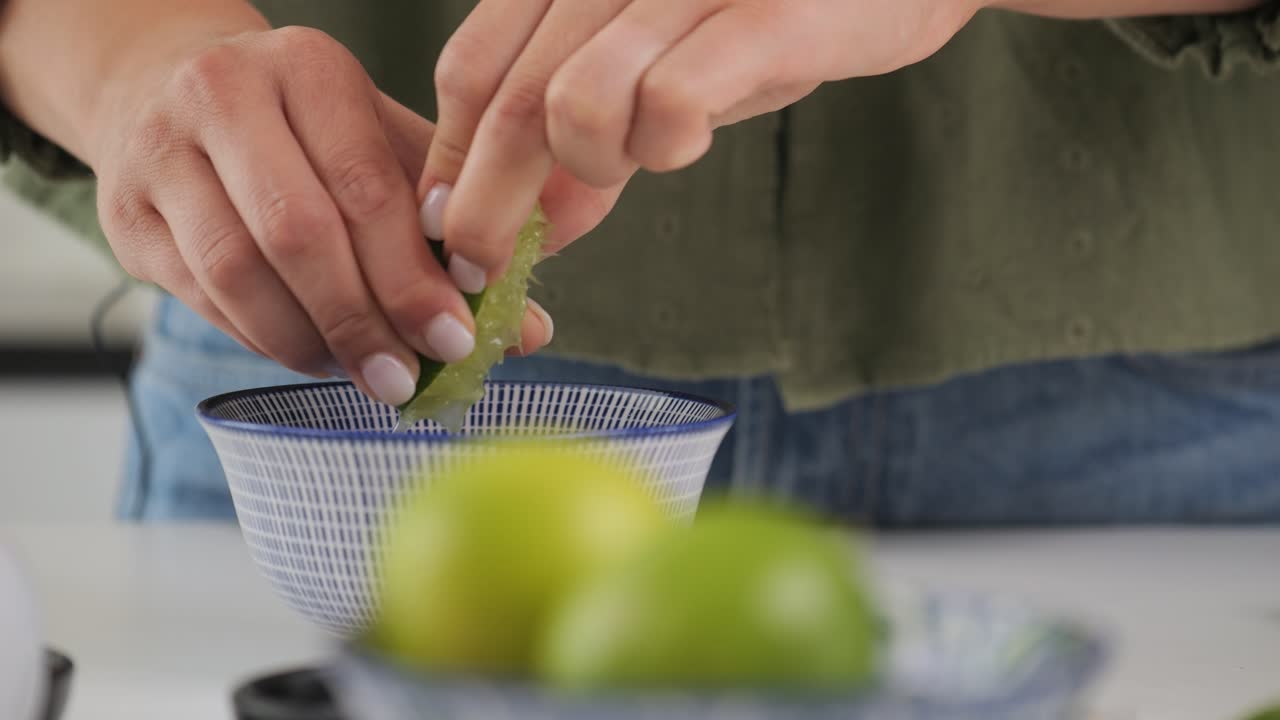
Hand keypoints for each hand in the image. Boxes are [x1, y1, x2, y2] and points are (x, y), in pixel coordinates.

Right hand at [86, 24, 552, 406]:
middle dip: (363, 320)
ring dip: (310, 341)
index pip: (367, 186)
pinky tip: (311, 354)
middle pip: (298, 232)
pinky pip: (200, 298)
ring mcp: (160, 152)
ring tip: (363, 375)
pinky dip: (263, 339)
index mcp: (308, 70)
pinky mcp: (123, 213)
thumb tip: (526, 328)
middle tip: (405, 379)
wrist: (166, 88)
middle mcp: (224, 96)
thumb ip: (452, 227)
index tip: (456, 338)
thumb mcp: (382, 146)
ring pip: (236, 272)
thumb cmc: (302, 128)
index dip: (412, 274)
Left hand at [417, 0, 980, 284]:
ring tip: (637, 163)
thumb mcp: (667, 66)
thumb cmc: (780, 17)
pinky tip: (688, 140)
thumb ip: (595, 134)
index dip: (451, 157)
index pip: (474, 67)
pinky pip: (670, 104)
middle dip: (486, 206)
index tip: (448, 230)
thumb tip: (533, 225)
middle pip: (510, 100)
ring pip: (573, 107)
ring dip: (589, 170)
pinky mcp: (765, 15)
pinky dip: (664, 146)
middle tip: (482, 271)